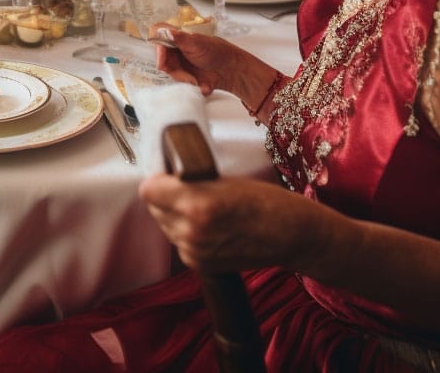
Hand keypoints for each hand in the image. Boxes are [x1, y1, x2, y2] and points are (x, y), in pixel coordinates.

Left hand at [140, 174, 301, 274]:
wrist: (291, 236)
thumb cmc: (263, 199)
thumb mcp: (222, 179)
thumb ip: (189, 180)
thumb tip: (164, 175)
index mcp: (196, 204)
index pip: (148, 190)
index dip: (157, 180)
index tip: (166, 174)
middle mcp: (191, 231)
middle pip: (153, 207)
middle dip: (164, 196)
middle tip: (183, 186)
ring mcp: (194, 251)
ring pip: (164, 224)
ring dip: (173, 214)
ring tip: (197, 205)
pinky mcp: (200, 265)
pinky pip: (178, 241)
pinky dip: (185, 231)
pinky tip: (205, 223)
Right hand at [152, 26, 249, 96]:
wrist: (230, 71)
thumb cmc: (216, 52)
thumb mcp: (197, 42)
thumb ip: (180, 37)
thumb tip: (165, 31)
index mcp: (177, 38)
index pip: (157, 40)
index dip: (158, 50)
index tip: (162, 60)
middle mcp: (175, 51)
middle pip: (162, 60)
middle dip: (173, 70)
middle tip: (185, 75)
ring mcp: (179, 65)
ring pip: (171, 74)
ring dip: (183, 79)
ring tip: (195, 79)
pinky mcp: (184, 78)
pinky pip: (179, 83)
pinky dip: (189, 85)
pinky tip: (199, 83)